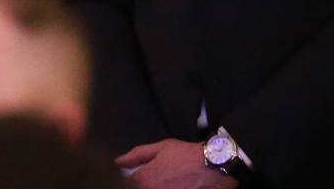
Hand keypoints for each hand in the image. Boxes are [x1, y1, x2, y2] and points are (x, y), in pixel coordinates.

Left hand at [116, 139, 237, 187]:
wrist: (215, 166)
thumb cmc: (186, 155)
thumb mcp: (161, 148)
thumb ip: (137, 155)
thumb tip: (118, 162)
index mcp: (144, 179)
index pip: (127, 184)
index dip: (128, 181)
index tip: (138, 176)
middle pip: (139, 188)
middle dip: (143, 184)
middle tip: (158, 177)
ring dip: (156, 186)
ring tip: (167, 180)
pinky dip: (167, 188)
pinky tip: (174, 184)